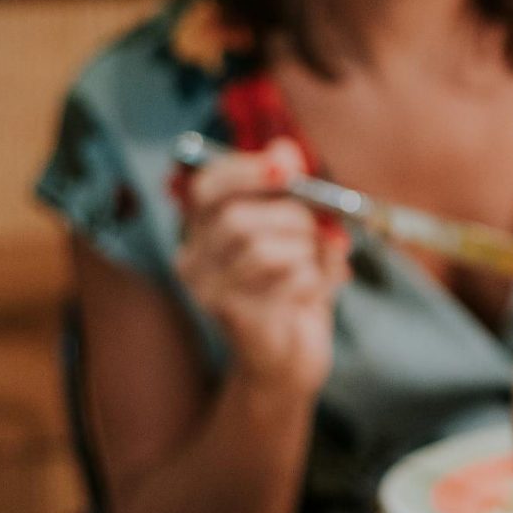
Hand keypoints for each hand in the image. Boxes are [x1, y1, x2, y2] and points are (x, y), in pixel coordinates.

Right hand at [174, 137, 348, 393]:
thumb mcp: (297, 235)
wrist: (289, 362)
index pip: (207, 187)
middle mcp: (194, 260)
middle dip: (292, 217)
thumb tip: (286, 149)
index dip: (246, 170)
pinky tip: (312, 294)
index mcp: (203, 231)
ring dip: (304, 252)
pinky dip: (313, 280)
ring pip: (262, 250)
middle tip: (318, 228)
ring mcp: (209, 293)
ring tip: (315, 266)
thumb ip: (290, 193)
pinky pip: (285, 282)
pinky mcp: (235, 319)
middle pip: (237, 219)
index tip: (288, 165)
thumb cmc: (292, 291)